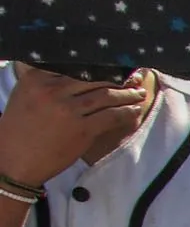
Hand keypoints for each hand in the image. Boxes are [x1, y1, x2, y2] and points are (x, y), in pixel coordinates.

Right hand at [0, 65, 149, 184]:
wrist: (14, 161)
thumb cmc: (18, 130)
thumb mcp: (24, 95)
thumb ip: (42, 80)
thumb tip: (65, 70)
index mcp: (37, 78)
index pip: (75, 66)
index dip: (98, 66)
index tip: (113, 65)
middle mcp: (53, 90)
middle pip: (93, 78)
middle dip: (117, 78)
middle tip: (134, 78)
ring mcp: (68, 110)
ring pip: (106, 96)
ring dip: (127, 94)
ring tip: (139, 93)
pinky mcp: (82, 130)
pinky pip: (111, 116)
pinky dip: (126, 112)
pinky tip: (135, 110)